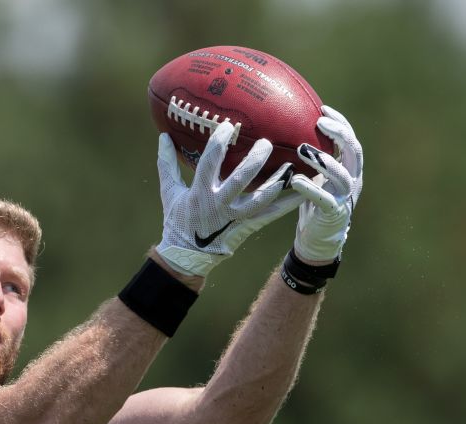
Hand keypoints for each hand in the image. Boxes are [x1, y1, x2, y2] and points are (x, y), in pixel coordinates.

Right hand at [156, 123, 301, 276]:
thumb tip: (163, 136)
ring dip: (277, 182)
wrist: (188, 256)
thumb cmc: (178, 220)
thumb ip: (167, 164)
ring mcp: (235, 217)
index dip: (219, 142)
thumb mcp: (169, 192)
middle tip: (266, 143)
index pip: (209, 162)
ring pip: (260, 199)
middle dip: (255, 160)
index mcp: (199, 192)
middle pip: (240, 179)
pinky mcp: (247, 227)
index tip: (229, 125)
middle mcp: (219, 204)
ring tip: (290, 166)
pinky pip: (270, 215)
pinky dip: (287, 204)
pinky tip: (303, 192)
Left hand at [290, 106, 363, 262]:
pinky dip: (310, 189)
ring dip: (324, 160)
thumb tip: (288, 131)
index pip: (350, 140)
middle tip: (319, 123)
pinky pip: (324, 199)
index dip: (340, 122)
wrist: (319, 237)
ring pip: (342, 175)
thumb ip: (311, 157)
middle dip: (339, 134)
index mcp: (349, 168)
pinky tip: (296, 180)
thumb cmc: (314, 201)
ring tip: (302, 150)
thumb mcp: (315, 175)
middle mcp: (352, 179)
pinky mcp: (334, 213)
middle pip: (354, 151)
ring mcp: (345, 197)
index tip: (323, 108)